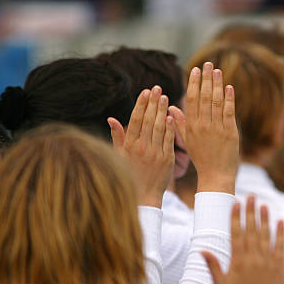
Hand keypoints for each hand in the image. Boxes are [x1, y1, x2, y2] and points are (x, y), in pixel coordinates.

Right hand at [108, 86, 174, 207]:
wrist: (144, 196)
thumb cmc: (130, 174)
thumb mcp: (120, 156)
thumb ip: (118, 136)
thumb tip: (111, 118)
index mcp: (130, 145)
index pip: (136, 120)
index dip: (141, 104)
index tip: (145, 91)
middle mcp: (142, 147)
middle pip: (148, 120)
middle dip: (153, 103)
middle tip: (158, 88)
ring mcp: (155, 153)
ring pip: (159, 128)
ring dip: (162, 111)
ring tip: (165, 97)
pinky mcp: (167, 159)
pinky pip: (169, 141)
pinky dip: (170, 128)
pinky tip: (172, 116)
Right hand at [169, 63, 239, 193]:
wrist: (215, 176)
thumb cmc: (201, 159)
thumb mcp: (187, 141)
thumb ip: (180, 123)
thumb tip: (171, 107)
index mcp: (191, 127)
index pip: (191, 100)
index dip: (194, 83)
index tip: (195, 70)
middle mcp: (203, 126)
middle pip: (204, 97)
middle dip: (205, 78)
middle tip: (207, 63)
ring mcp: (217, 129)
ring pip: (216, 102)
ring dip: (217, 84)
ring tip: (217, 70)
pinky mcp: (230, 133)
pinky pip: (229, 112)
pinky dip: (229, 98)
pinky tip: (229, 87)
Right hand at [202, 197, 283, 283]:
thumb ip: (212, 266)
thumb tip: (202, 250)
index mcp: (237, 260)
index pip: (236, 233)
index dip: (236, 217)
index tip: (237, 203)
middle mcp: (252, 257)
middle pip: (251, 230)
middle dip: (250, 211)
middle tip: (251, 196)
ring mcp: (266, 260)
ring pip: (265, 235)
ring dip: (264, 219)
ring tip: (264, 204)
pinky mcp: (277, 266)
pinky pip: (279, 246)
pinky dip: (279, 233)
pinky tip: (279, 221)